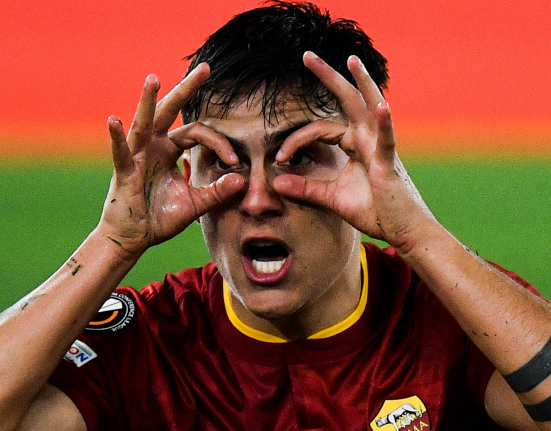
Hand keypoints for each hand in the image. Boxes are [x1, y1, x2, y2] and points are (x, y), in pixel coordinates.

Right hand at [98, 64, 244, 256]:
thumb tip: (243, 180)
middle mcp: (153, 147)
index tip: (235, 161)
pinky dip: (117, 138)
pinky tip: (114, 120)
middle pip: (171, 112)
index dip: (218, 143)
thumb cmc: (160, 218)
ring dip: (148, 102)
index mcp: (170, 150)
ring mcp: (137, 156)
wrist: (134, 238)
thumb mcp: (196, 204)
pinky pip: (121, 153)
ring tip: (154, 80)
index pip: (197, 133)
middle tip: (205, 68)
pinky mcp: (124, 173)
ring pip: (144, 124)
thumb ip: (217, 192)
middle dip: (186, 89)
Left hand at [273, 52, 434, 253]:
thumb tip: (276, 181)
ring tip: (351, 60)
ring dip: (360, 83)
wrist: (401, 231)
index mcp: (355, 145)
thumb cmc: (374, 212)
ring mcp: (380, 147)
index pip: (320, 129)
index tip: (279, 158)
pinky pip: (387, 138)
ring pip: (368, 108)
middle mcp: (367, 139)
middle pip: (346, 101)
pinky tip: (381, 105)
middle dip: (328, 77)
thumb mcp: (331, 199)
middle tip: (307, 55)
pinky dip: (384, 122)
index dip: (297, 139)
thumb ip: (306, 189)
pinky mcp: (389, 162)